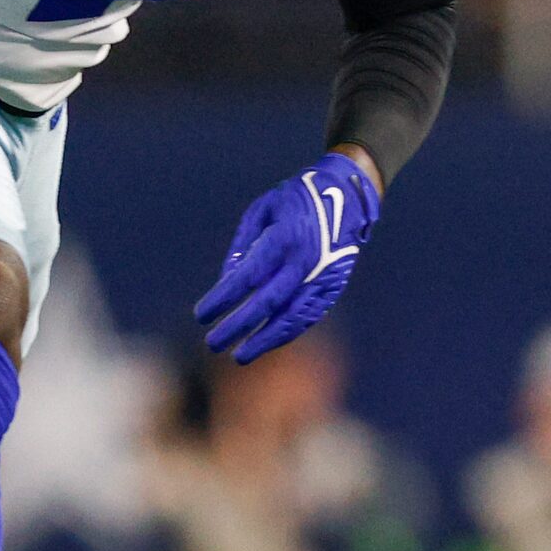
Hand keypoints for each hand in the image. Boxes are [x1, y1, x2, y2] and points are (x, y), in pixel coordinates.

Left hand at [194, 152, 380, 361]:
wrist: (349, 195)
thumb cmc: (297, 198)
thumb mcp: (263, 211)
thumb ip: (243, 247)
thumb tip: (228, 283)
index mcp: (284, 238)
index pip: (246, 278)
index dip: (222, 300)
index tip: (201, 315)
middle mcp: (305, 261)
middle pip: (267, 304)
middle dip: (238, 326)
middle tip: (213, 343)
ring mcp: (323, 276)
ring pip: (292, 317)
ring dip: (264, 339)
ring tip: (241, 355)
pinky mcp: (334, 285)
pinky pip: (309, 315)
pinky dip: (288, 331)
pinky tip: (269, 340)